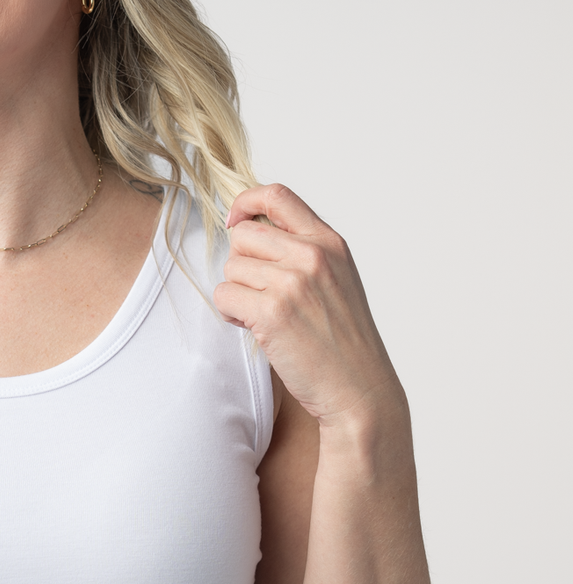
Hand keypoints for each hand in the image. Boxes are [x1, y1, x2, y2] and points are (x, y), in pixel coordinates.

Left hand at [215, 183, 402, 430]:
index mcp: (330, 242)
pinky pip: (225, 296)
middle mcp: (313, 255)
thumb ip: (304, 251)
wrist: (359, 388)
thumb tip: (249, 230)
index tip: (235, 220)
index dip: (246, 202)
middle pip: (244, 235)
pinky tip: (254, 328)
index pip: (277, 195)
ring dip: (238, 293)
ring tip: (263, 315)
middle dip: (242, 264)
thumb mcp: (337, 279)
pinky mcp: (271, 313)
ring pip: (231, 268)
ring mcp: (292, 283)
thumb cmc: (343, 340)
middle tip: (259, 292)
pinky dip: (232, 315)